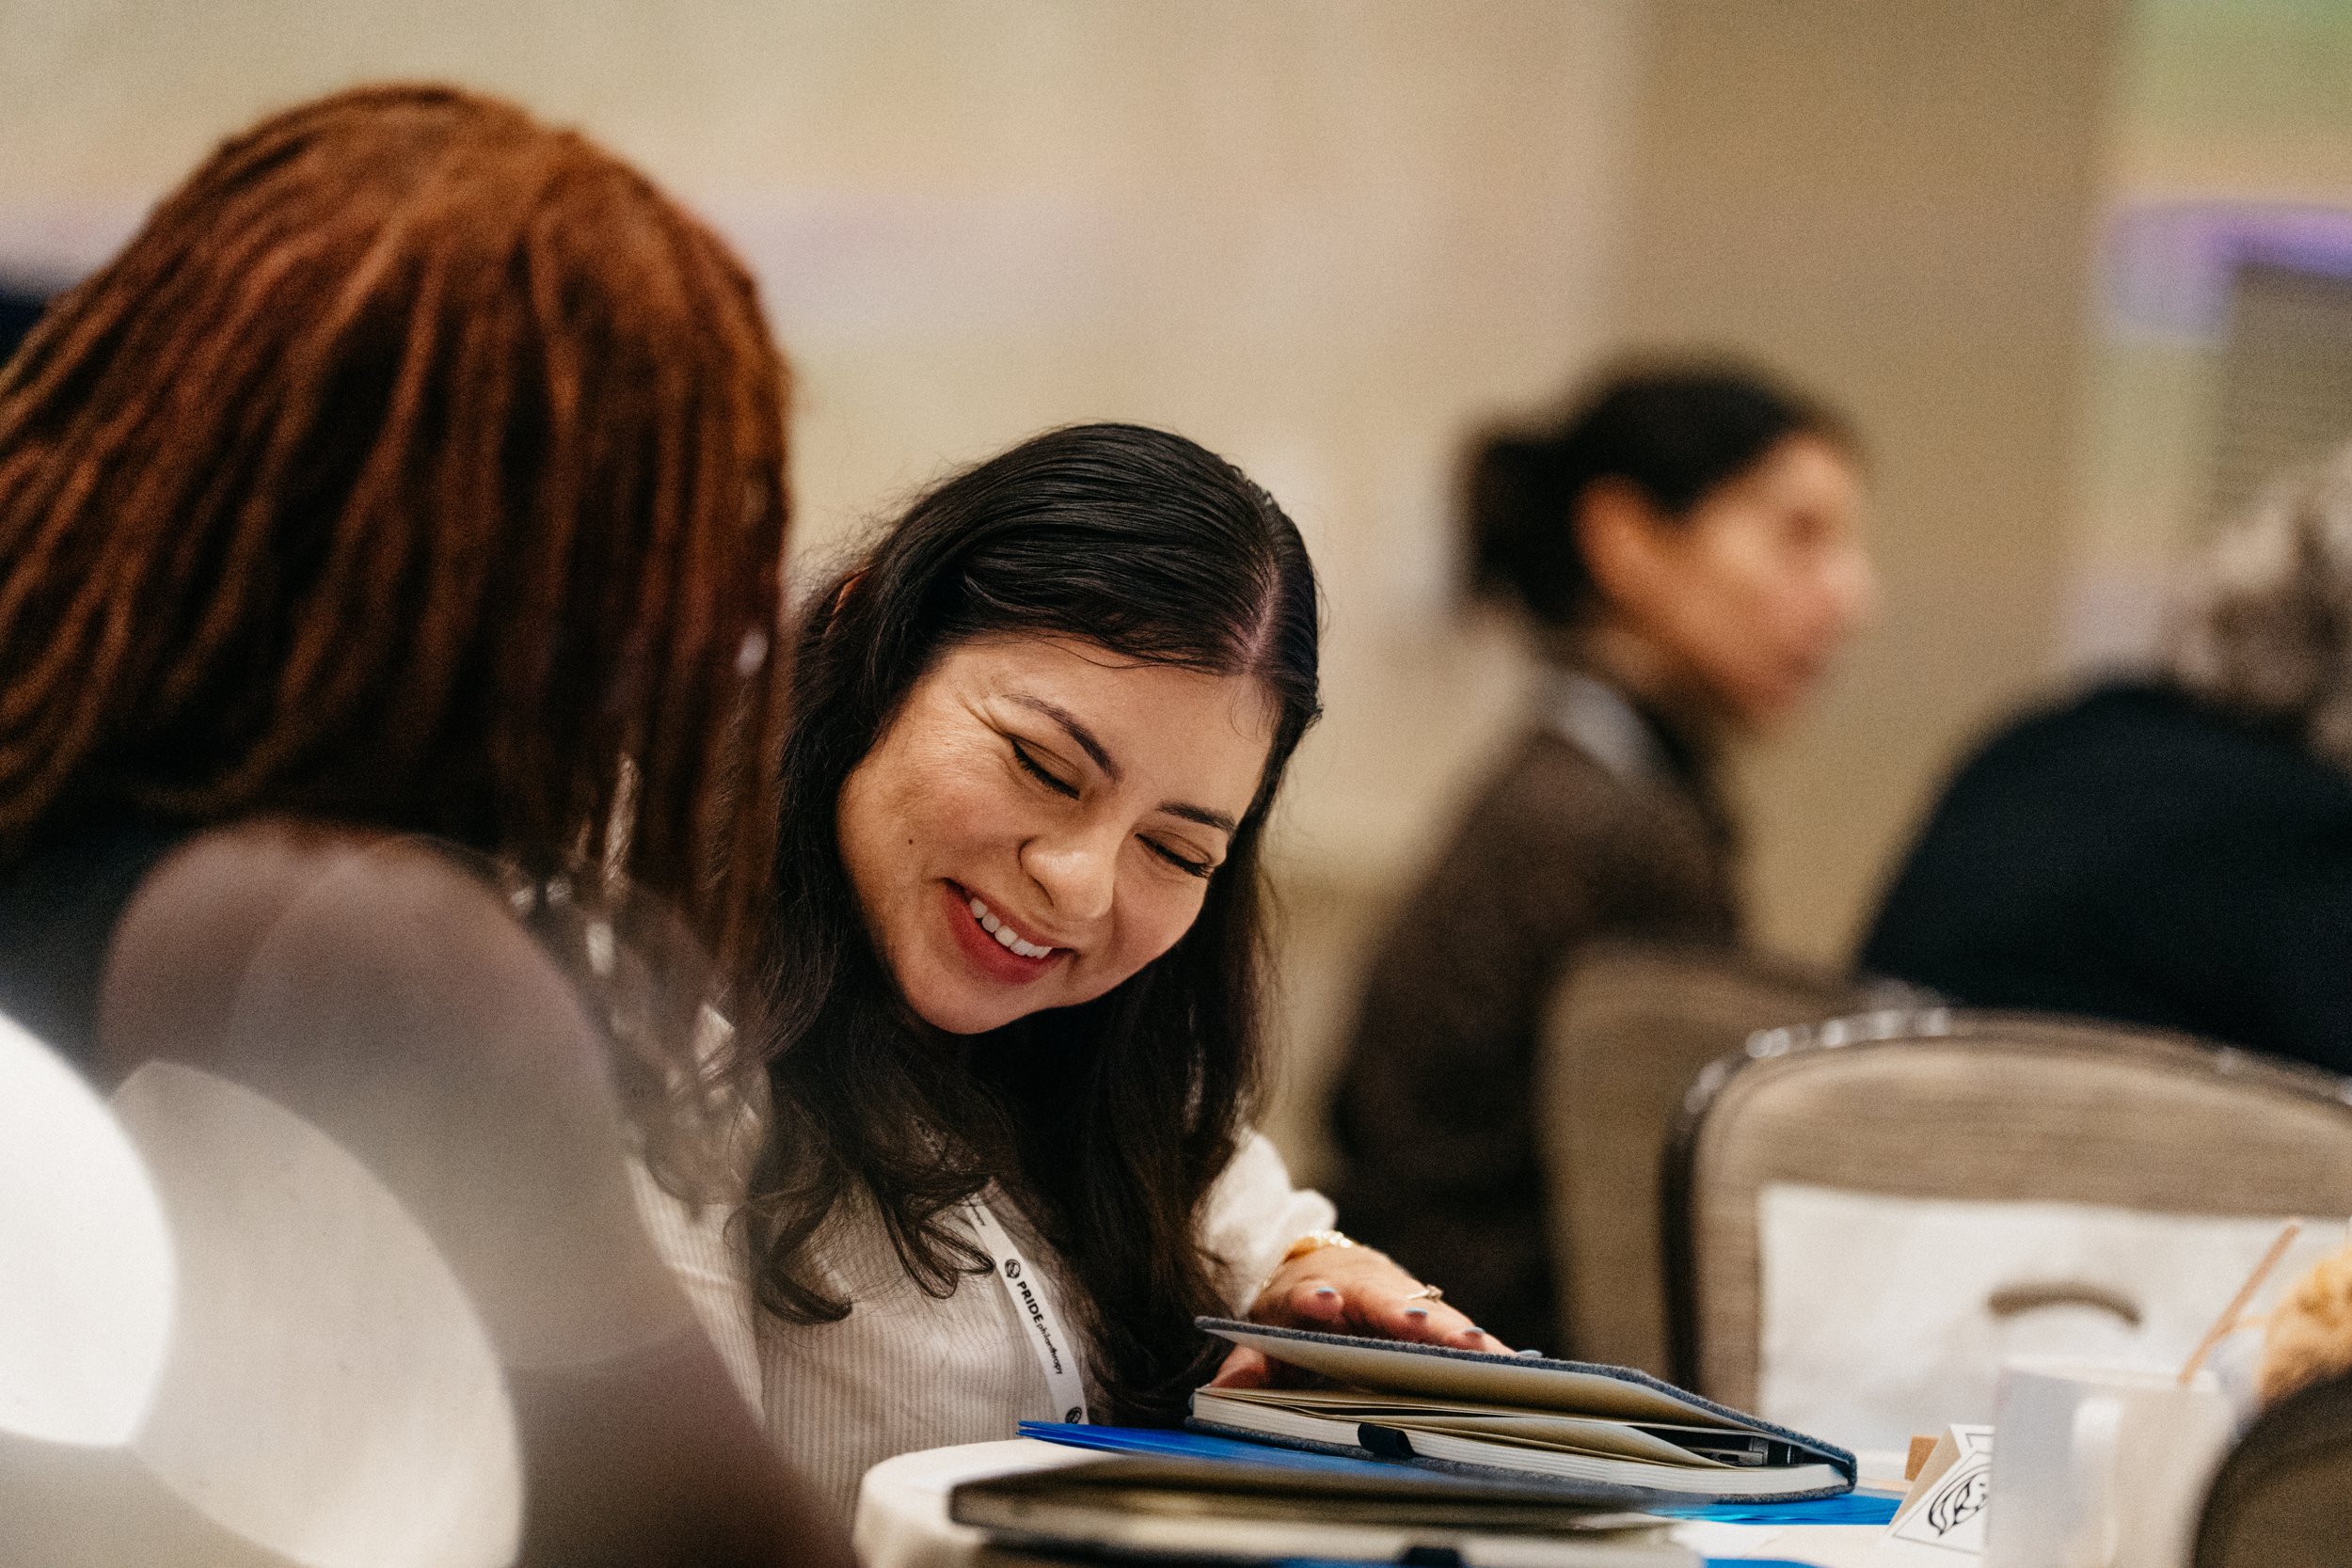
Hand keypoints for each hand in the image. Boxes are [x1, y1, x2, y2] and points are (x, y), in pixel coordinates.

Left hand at [1207, 1243, 1507, 1388]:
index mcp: (1312, 1290)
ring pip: (1431, 1312)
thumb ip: (1247, 1362)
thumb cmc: (1290, 1310)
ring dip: (1458, 1333)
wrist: (1316, 1268)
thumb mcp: (1260, 1331)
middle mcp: (1362, 1287)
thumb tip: (1224, 1391)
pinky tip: (1513, 1367)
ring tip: (1488, 1354)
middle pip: (1387, 1300)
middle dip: (1412, 1317)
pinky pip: (1456, 1331)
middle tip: (1431, 1332)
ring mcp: (1400, 1298)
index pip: (1310, 1294)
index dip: (1316, 1301)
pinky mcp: (1429, 1316)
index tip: (1324, 1304)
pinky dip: (1482, 1348)